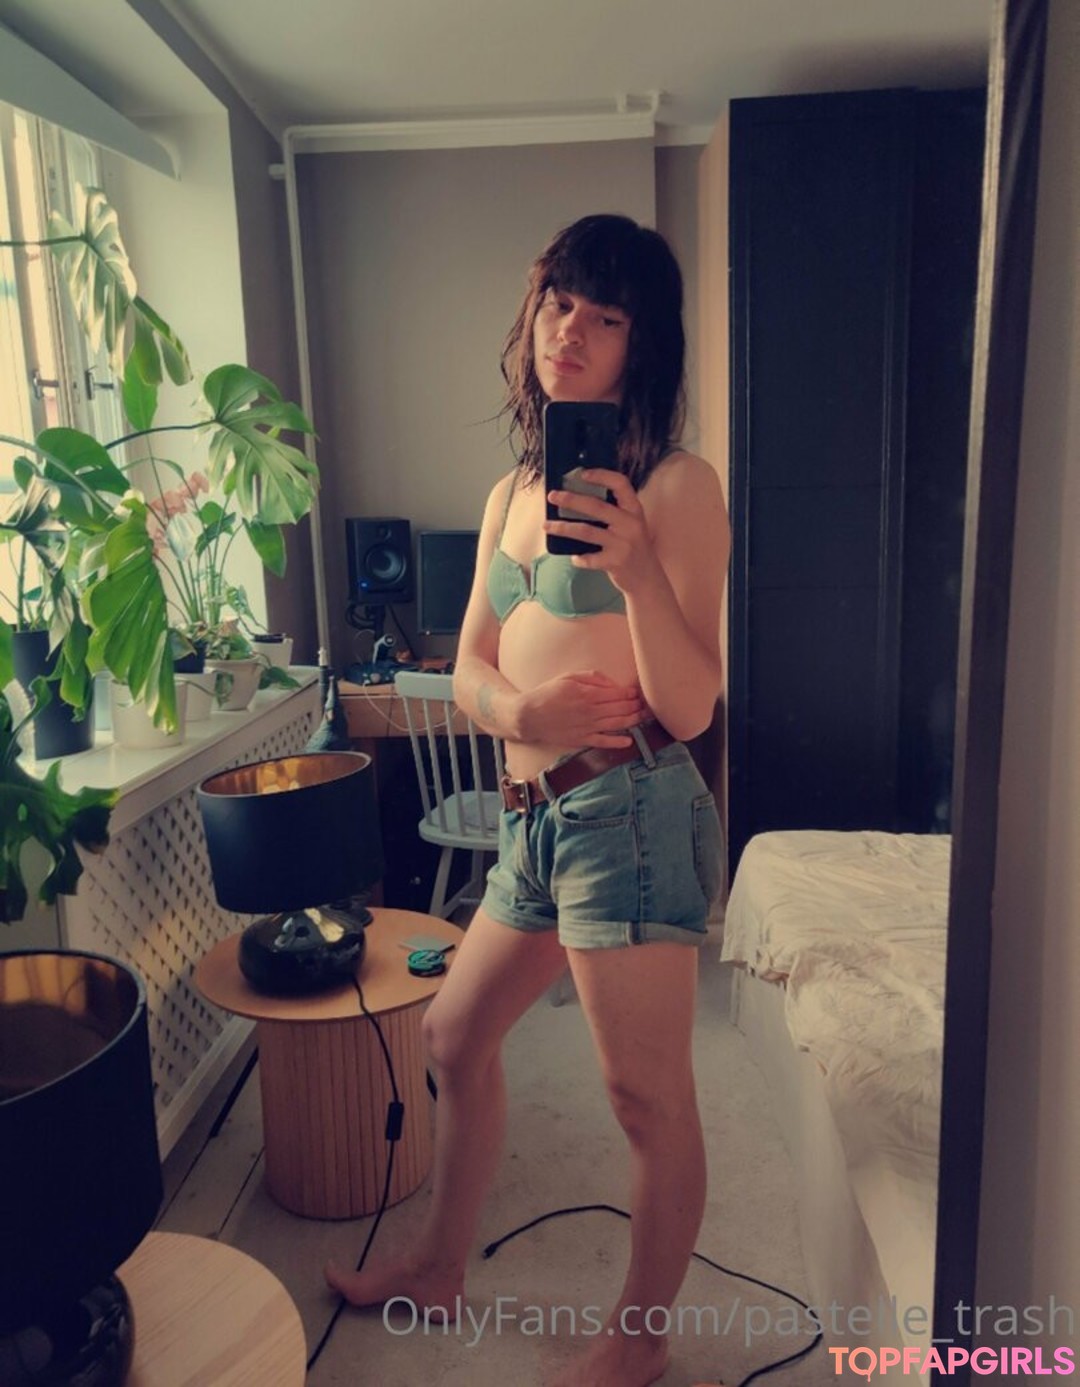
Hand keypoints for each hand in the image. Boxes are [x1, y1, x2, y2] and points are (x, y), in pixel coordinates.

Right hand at [517, 670, 645, 747]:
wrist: (529, 716)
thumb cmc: (548, 694)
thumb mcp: (568, 677)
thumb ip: (592, 678)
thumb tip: (612, 684)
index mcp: (587, 694)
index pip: (617, 694)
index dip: (630, 694)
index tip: (637, 693)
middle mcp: (590, 711)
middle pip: (621, 709)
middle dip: (636, 706)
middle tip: (645, 704)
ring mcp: (587, 727)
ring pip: (617, 724)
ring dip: (634, 720)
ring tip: (643, 716)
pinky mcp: (582, 740)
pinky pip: (604, 742)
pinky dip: (618, 742)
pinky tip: (629, 741)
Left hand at [543, 468, 659, 594]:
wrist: (648, 579)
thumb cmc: (634, 548)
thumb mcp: (631, 525)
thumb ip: (615, 512)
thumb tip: (579, 500)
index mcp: (634, 510)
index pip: (620, 484)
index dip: (602, 475)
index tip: (582, 474)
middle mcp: (630, 524)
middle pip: (596, 506)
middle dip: (571, 500)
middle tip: (552, 496)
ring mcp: (622, 544)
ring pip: (586, 531)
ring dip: (563, 528)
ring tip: (547, 526)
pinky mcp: (614, 562)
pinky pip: (588, 558)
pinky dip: (578, 558)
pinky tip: (575, 557)